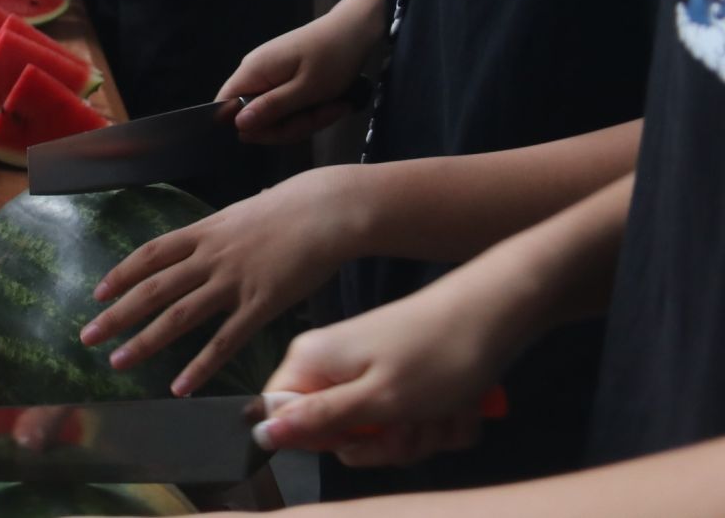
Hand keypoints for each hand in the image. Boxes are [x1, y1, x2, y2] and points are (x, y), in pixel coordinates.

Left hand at [82, 166, 361, 395]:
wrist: (327, 210)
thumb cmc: (290, 208)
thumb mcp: (242, 213)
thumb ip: (221, 232)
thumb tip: (212, 235)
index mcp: (203, 231)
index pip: (150, 255)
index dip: (121, 275)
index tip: (98, 294)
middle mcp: (209, 257)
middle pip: (152, 289)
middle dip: (116, 315)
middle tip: (87, 337)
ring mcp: (232, 282)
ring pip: (178, 316)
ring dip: (145, 342)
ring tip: (118, 363)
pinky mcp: (261, 305)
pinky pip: (224, 342)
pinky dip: (199, 366)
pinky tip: (180, 387)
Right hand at [220, 13, 370, 143]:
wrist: (355, 30)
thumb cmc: (333, 57)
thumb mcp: (306, 89)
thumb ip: (271, 108)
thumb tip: (238, 124)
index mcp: (254, 71)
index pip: (225, 105)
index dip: (245, 126)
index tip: (276, 132)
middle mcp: (256, 72)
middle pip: (254, 115)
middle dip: (288, 126)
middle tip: (319, 118)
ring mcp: (270, 75)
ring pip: (276, 114)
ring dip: (305, 120)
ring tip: (333, 107)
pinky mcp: (285, 77)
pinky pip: (287, 105)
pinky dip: (308, 111)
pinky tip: (330, 104)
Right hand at [255, 278, 511, 466]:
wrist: (496, 315)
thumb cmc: (436, 355)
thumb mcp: (377, 400)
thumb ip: (317, 420)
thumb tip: (261, 433)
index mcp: (313, 362)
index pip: (280, 416)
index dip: (316, 439)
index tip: (357, 435)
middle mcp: (334, 366)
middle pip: (338, 435)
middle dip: (384, 443)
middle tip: (411, 425)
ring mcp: (370, 373)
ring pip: (382, 434)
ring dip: (420, 434)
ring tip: (443, 410)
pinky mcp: (403, 380)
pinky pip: (413, 424)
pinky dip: (440, 423)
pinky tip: (459, 404)